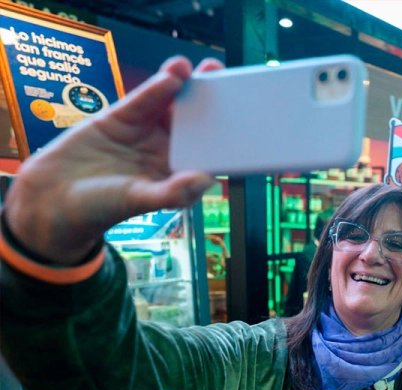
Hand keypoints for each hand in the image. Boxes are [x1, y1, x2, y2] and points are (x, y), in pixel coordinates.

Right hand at [4, 56, 219, 264]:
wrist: (55, 198)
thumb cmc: (102, 208)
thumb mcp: (140, 202)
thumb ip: (172, 193)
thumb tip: (204, 180)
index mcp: (178, 172)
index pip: (209, 151)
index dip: (229, 136)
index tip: (248, 121)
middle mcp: (166, 149)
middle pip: (196, 122)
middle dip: (214, 102)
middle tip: (231, 82)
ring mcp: (145, 131)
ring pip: (172, 105)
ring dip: (189, 86)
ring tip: (205, 70)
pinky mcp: (121, 117)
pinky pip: (145, 99)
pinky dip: (159, 87)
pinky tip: (174, 75)